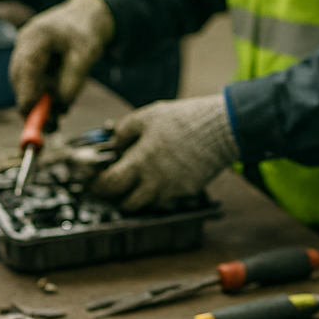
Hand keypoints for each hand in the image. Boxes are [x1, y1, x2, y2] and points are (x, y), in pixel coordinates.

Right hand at [8, 0, 114, 112]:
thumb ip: (73, 80)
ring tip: (56, 120)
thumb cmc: (87, 31)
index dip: (25, 92)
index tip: (28, 113)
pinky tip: (58, 104)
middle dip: (32, 103)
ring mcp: (25, 51)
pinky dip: (43, 95)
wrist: (87, 14)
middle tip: (48, 125)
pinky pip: (34, 82)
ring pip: (26, 83)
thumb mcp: (87, 55)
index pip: (26, 67)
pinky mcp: (31, 61)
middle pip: (21, 79)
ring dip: (39, 102)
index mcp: (37, 36)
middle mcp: (25, 44)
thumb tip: (60, 106)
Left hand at [93, 95, 237, 211]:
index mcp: (140, 162)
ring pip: (147, 202)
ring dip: (140, 193)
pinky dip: (161, 188)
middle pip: (126, 203)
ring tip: (143, 175)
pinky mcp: (187, 190)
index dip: (98, 184)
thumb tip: (112, 143)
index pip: (108, 185)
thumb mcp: (148, 116)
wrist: (221, 128)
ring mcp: (172, 189)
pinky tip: (165, 170)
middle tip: (117, 180)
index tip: (97, 178)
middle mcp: (154, 182)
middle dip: (118, 194)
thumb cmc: (184, 119)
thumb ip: (124, 130)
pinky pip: (167, 196)